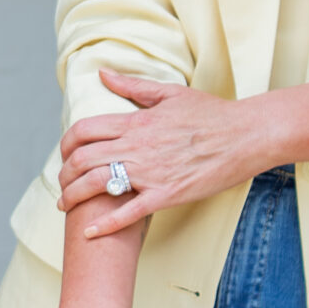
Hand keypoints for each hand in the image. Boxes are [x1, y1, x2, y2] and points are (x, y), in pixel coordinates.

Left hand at [56, 68, 276, 236]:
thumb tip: (103, 74)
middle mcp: (137, 146)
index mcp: (136, 122)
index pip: (84, 130)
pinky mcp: (167, 194)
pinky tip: (91, 233)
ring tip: (66, 206)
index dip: (65, 144)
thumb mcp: (169, 93)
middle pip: (82, 160)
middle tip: (61, 185)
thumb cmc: (211, 113)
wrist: (247, 135)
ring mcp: (151, 172)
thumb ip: (132, 86)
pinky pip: (129, 213)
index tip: (64, 154)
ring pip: (97, 185)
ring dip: (74, 197)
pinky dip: (106, 225)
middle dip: (64, 174)